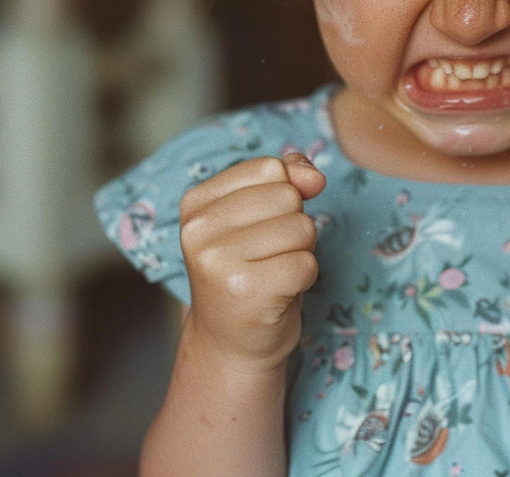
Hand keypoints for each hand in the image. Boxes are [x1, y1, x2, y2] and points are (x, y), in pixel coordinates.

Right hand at [179, 152, 326, 372]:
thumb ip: (287, 177)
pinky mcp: (246, 292)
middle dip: (293, 224)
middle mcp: (199, 230)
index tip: (259, 227)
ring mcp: (218, 262)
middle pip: (289, 197)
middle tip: (267, 256)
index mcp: (197, 202)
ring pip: (302, 228)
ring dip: (301, 251)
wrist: (232, 342)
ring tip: (271, 273)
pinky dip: (305, 278)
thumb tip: (313, 175)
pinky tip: (279, 292)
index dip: (284, 194)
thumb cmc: (252, 269)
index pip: (270, 168)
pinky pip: (306, 264)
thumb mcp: (260, 213)